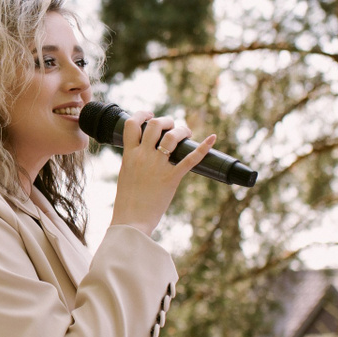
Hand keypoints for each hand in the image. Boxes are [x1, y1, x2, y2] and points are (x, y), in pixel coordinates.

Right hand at [107, 111, 215, 235]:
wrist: (131, 221)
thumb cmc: (127, 202)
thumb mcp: (125, 175)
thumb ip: (133, 162)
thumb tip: (141, 154)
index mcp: (129, 156)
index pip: (132, 125)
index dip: (141, 115)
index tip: (149, 116)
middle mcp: (143, 157)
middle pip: (155, 125)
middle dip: (166, 121)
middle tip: (171, 126)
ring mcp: (157, 166)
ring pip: (171, 137)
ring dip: (181, 130)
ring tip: (185, 133)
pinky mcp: (171, 178)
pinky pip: (190, 159)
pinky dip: (204, 148)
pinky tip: (212, 138)